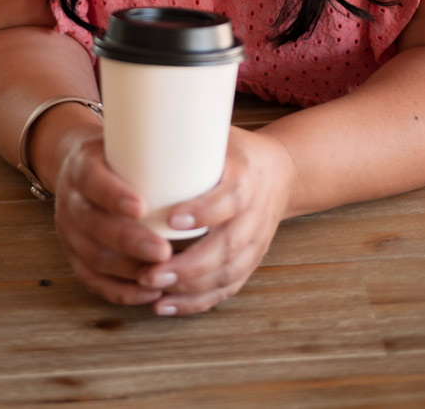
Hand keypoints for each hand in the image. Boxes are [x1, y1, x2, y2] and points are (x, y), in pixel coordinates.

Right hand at [52, 127, 173, 306]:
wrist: (77, 167)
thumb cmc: (116, 155)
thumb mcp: (123, 139)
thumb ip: (153, 144)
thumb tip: (204, 137)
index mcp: (82, 167)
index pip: (93, 180)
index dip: (115, 196)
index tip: (144, 206)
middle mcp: (71, 200)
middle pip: (95, 226)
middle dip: (131, 242)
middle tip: (164, 251)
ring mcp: (69, 232)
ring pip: (94, 258)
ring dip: (129, 271)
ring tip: (162, 275)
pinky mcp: (74, 256)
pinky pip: (94, 281)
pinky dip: (121, 291)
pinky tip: (148, 294)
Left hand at [135, 126, 296, 315]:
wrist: (282, 172)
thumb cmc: (237, 151)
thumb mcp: (220, 134)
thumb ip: (187, 132)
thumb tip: (142, 118)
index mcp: (246, 179)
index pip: (229, 199)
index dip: (203, 212)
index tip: (172, 219)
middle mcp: (254, 214)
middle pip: (226, 247)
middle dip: (188, 265)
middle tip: (150, 271)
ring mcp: (254, 242)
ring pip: (226, 273)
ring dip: (188, 287)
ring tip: (153, 289)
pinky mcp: (250, 261)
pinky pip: (226, 288)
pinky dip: (197, 302)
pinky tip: (167, 305)